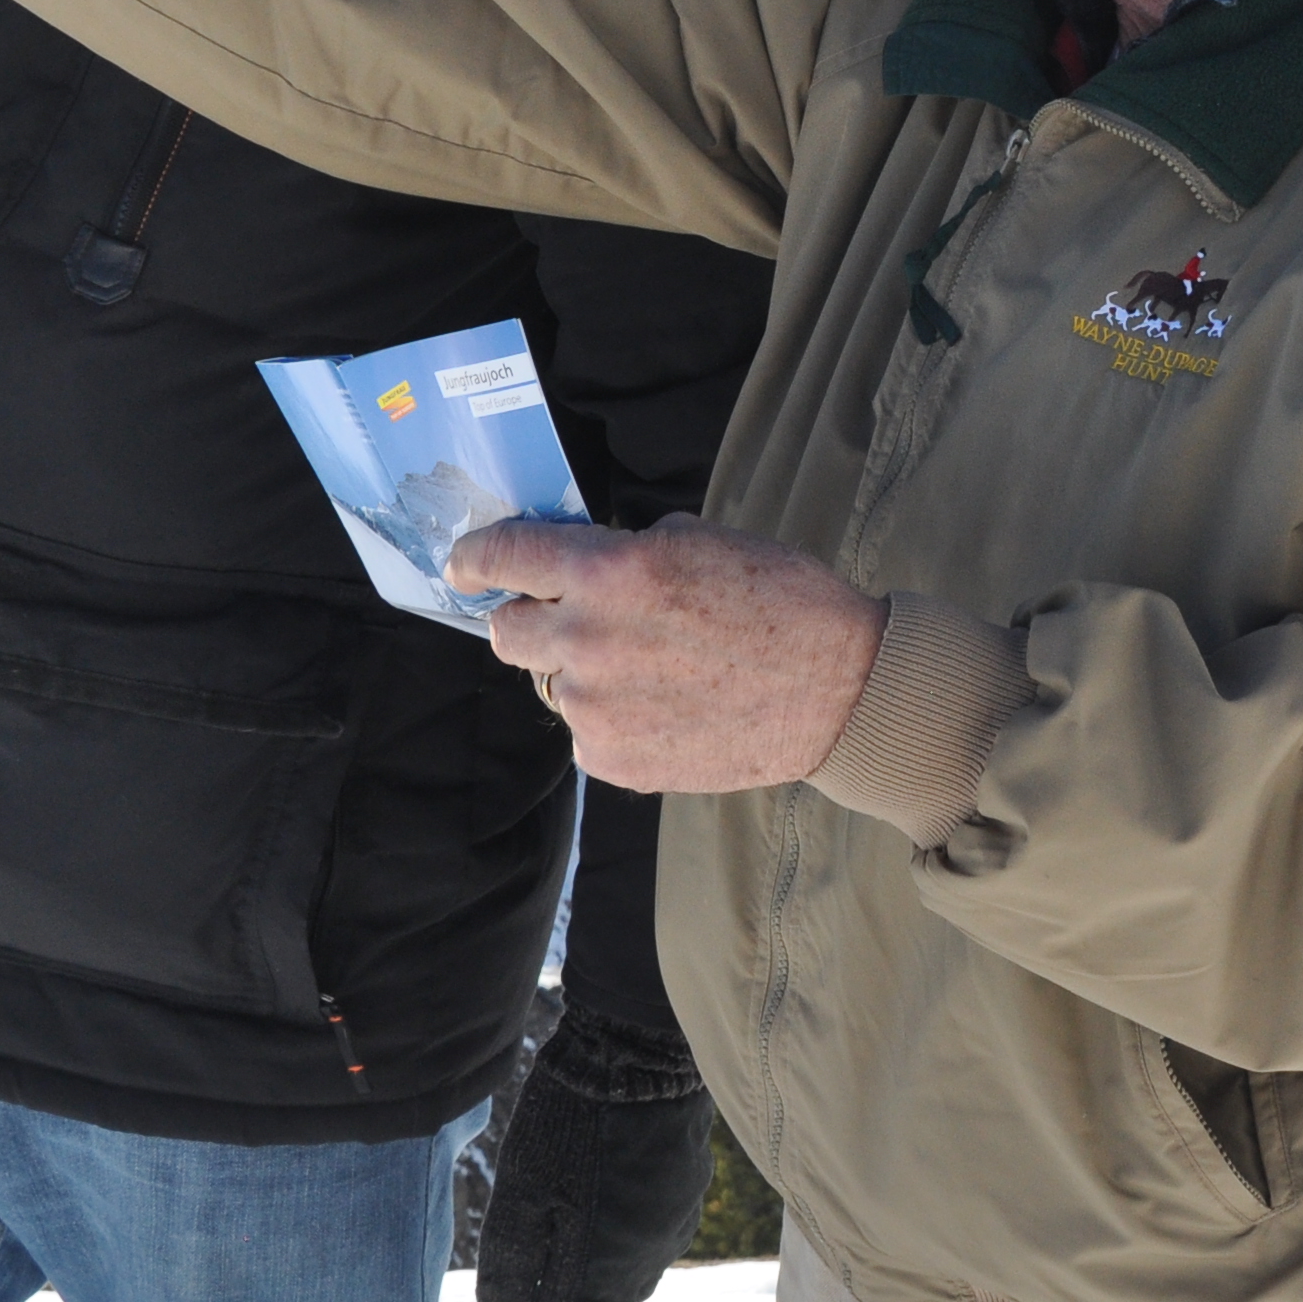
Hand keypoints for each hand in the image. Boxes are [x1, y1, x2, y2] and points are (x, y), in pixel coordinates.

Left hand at [451, 517, 883, 792]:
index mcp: (609, 569)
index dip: (475, 557)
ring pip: (553, 684)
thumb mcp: (701, 541)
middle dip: (532, 619)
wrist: (838, 688)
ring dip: (586, 674)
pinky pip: (586, 733)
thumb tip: (583, 562)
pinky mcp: (613, 760)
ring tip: (659, 672)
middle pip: (506, 630)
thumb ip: (629, 551)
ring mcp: (595, 706)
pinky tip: (671, 709)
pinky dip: (615, 720)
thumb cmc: (781, 600)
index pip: (505, 555)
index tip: (464, 563)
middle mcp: (586, 637)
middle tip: (578, 621)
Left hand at [472, 1007, 710, 1301]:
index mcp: (599, 1269)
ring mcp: (670, 1228)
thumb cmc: (573, 1119)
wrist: (642, 1053)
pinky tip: (605, 1251)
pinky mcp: (684, 1195)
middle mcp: (642, 1261)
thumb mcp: (522, 1188)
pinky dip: (619, 1268)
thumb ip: (512, 1258)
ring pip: (629, 1289)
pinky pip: (649, 1252)